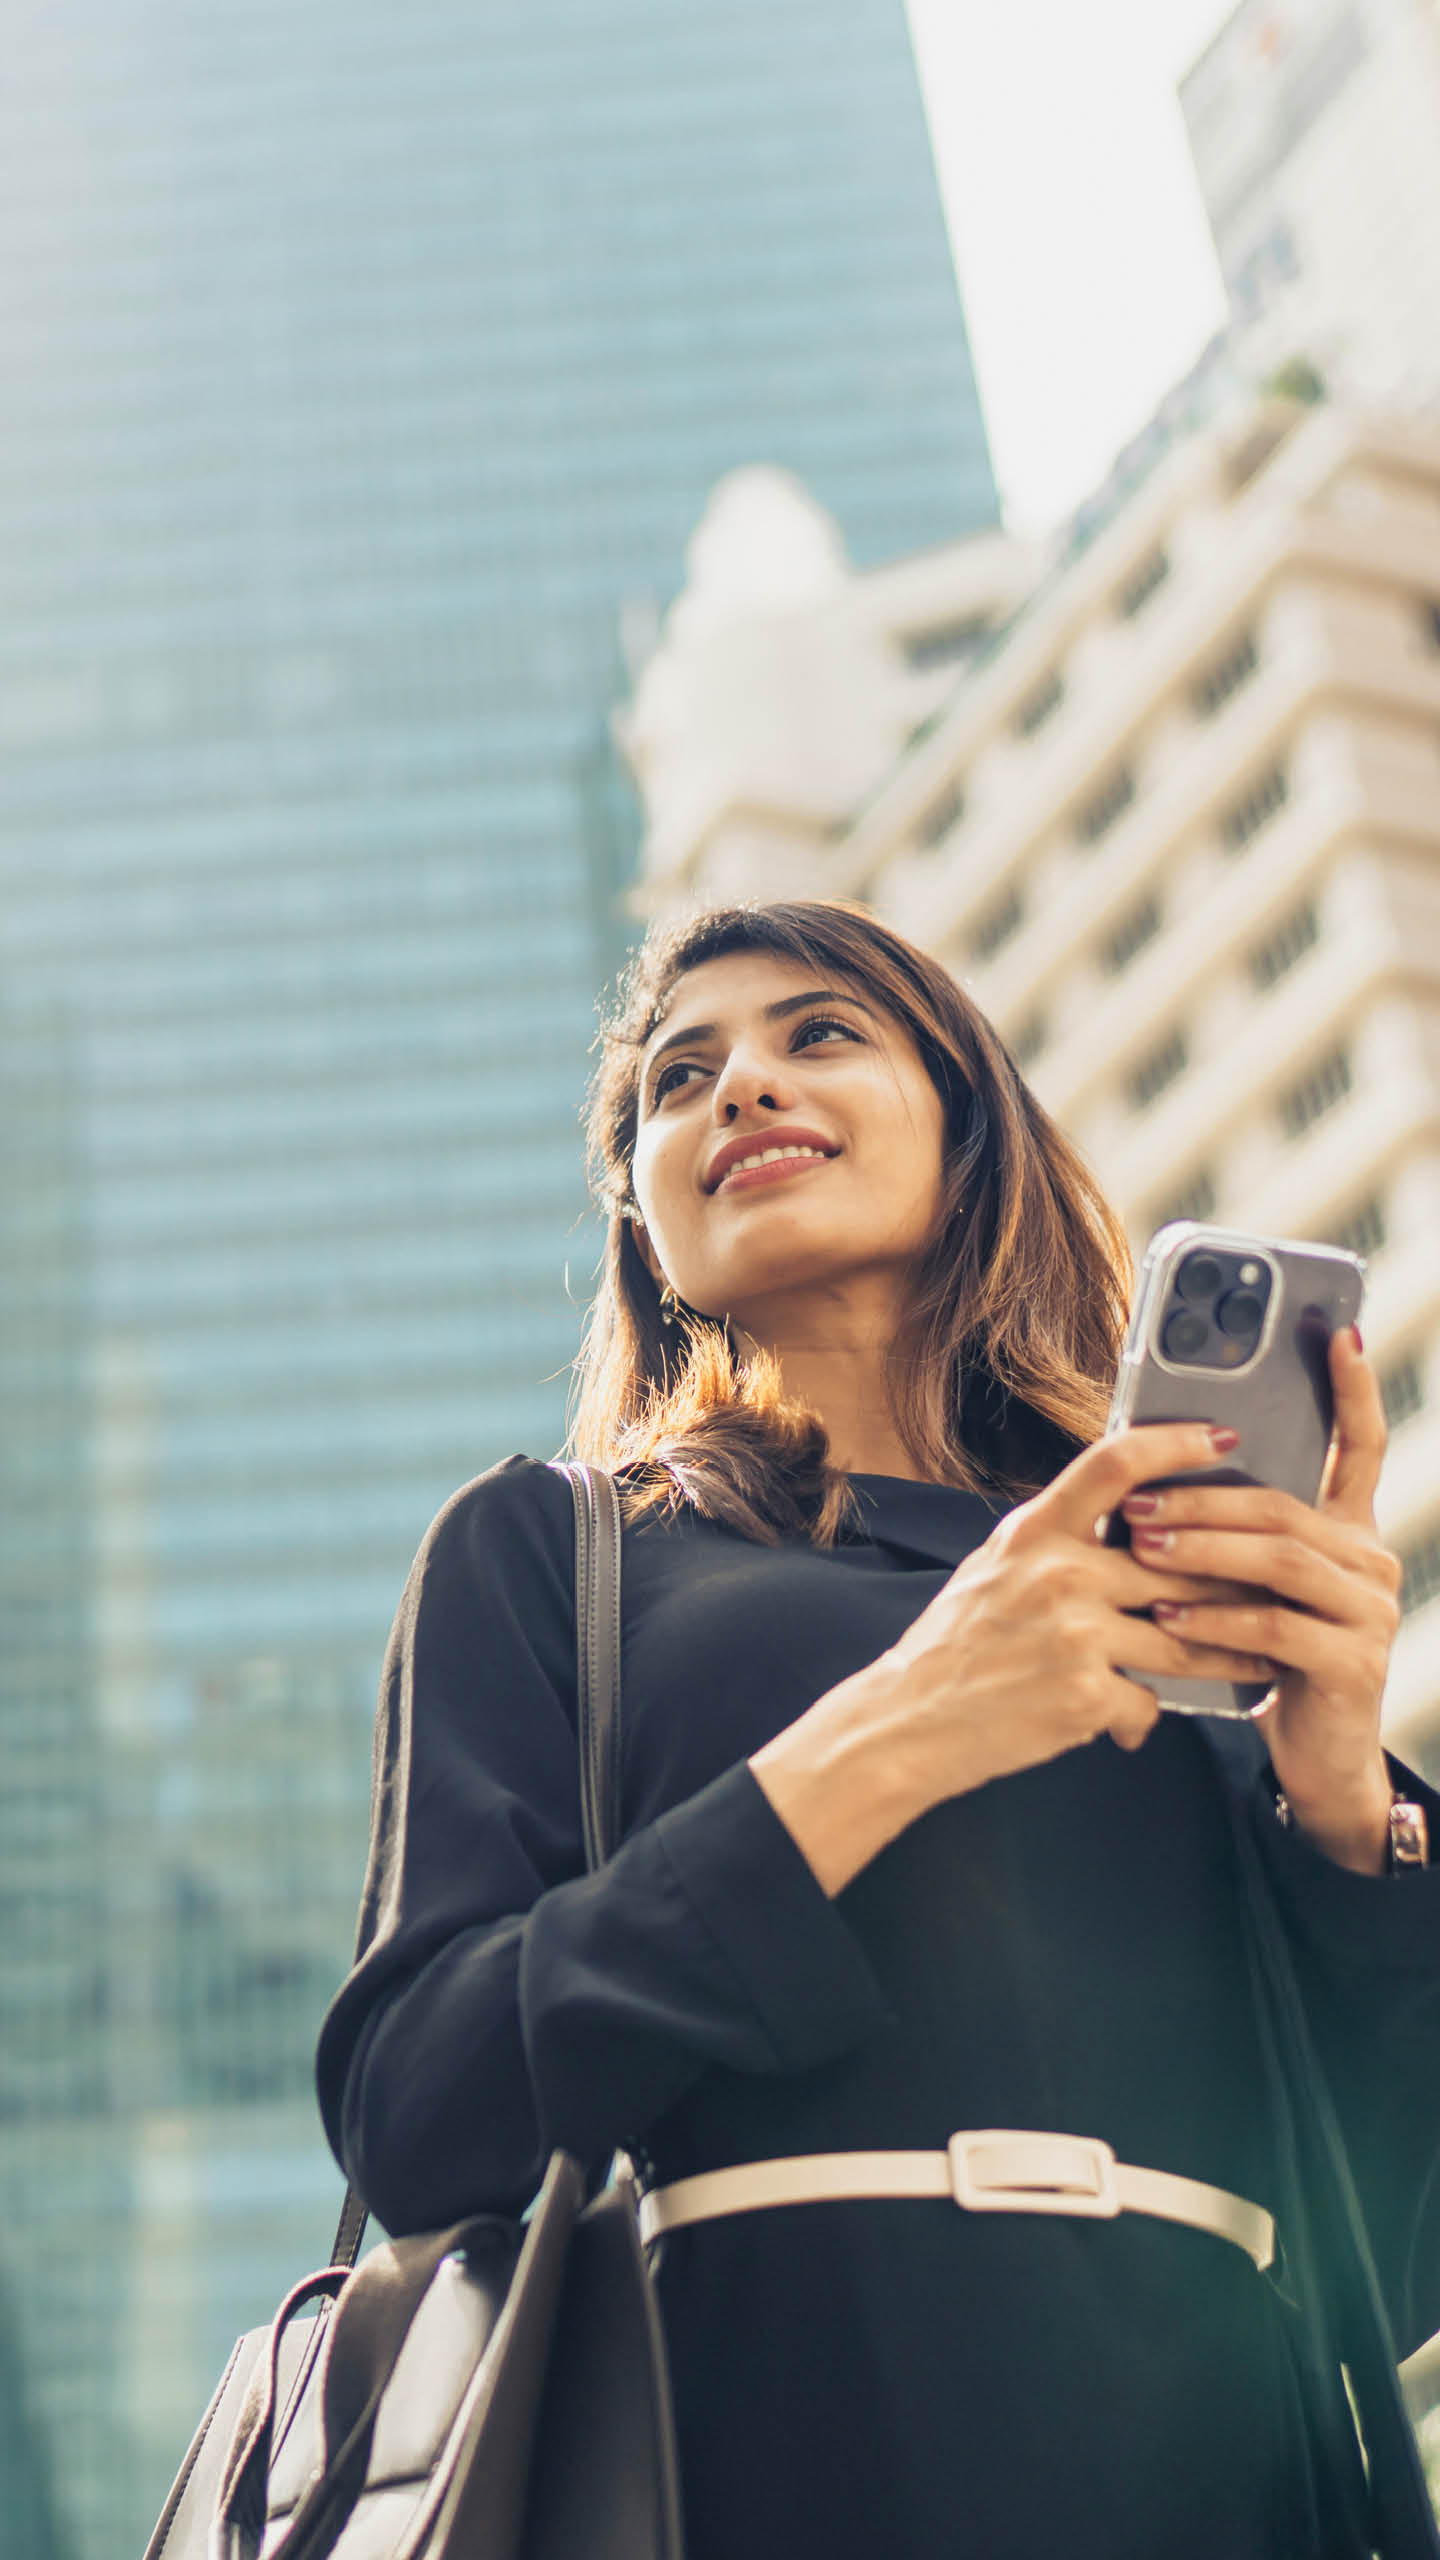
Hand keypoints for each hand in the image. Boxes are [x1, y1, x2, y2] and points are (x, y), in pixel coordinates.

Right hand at [886, 1418, 1277, 1792]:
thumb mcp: (997, 1567)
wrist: (908, 1722)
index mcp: (1035, 1530)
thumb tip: (1129, 1520)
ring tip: (1260, 1658)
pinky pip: (1148, 1700)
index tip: (1224, 1436)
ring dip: (1230, 1653)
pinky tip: (1130, 1721)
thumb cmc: (956, 1644)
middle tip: (1277, 1581)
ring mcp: (1074, 1633)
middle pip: (1180, 1560)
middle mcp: (1058, 1571)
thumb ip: (1059, 1540)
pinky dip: (1142, 1714)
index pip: (1116, 1462)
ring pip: (1185, 1637)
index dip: (1177, 1442)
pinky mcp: (1084, 1694)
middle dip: (1237, 1578)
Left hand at [1120, 1327, 1401, 1871]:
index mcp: (1348, 1532)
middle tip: (1135, 1502)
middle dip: (1203, 1499)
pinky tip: (1166, 1618)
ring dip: (1202, 1551)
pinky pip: (1277, 1626)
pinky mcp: (1354, 1662)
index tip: (1336, 1330)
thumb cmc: (1263, 1662)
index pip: (1361, 1447)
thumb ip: (1228, 1535)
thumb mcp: (1247, 1588)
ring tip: (1140, 1550)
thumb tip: (1146, 1478)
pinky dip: (1215, 1619)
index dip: (1352, 1388)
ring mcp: (1371, 1611)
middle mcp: (1371, 1561)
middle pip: (1285, 1505)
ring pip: (1282, 1558)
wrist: (1312, 1762)